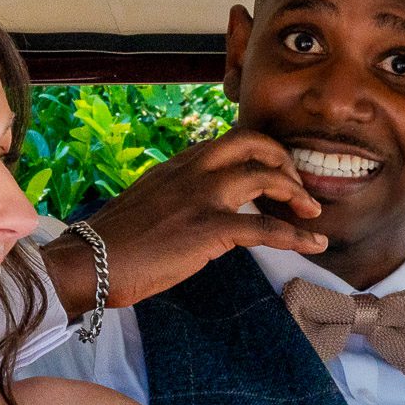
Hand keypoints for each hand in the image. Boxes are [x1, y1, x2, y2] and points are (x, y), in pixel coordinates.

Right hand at [40, 130, 328, 314]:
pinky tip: (314, 243)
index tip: (275, 172)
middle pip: (253, 143)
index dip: (260, 152)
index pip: (229, 142)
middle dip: (284, 159)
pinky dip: (297, 235)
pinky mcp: (210, 229)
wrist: (91, 262)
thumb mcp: (148, 202)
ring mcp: (203, 197)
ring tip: (311, 211)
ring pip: (265, 176)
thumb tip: (194, 208)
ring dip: (296, 192)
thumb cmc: (113, 243)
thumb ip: (176, 196)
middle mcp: (193, 171)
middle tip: (297, 186)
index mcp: (178, 165)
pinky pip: (267, 228)